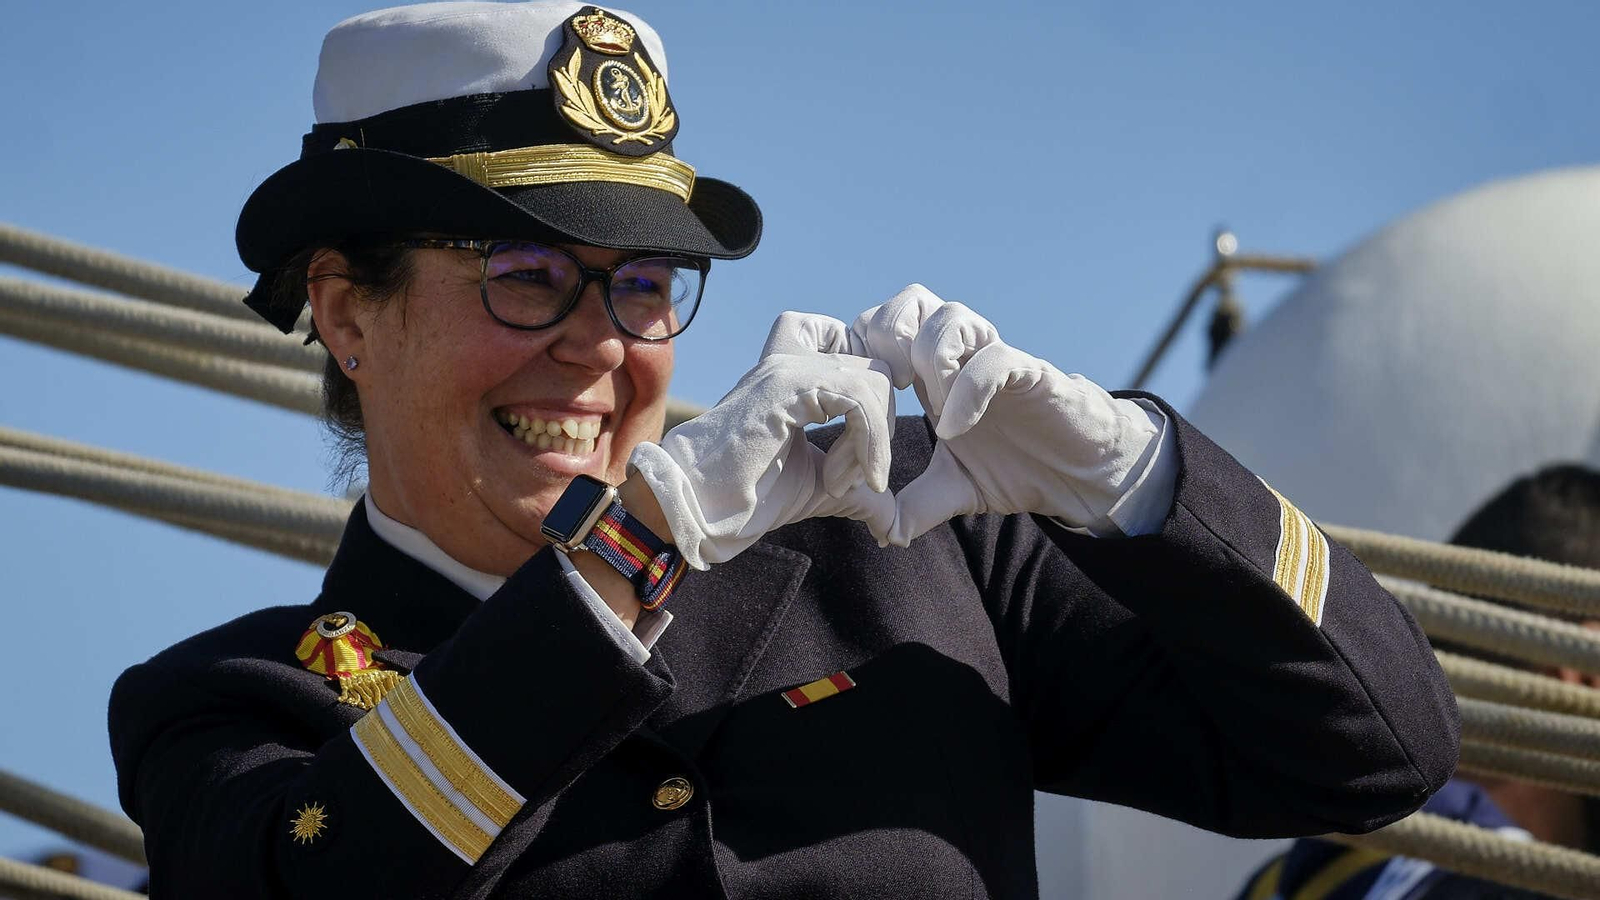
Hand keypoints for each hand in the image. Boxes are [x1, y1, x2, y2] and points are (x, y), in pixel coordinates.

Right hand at [628, 312, 896, 568]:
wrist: (695, 509)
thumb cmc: (746, 497)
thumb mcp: (817, 488)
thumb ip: (857, 488)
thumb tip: (895, 522)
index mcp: (796, 373)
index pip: (857, 349)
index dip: (877, 396)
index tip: (868, 450)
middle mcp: (792, 361)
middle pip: (876, 369)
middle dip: (881, 429)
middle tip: (857, 478)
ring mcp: (788, 369)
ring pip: (873, 383)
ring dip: (873, 441)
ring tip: (842, 482)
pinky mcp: (786, 388)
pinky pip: (858, 399)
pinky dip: (867, 444)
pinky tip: (841, 481)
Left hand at [851, 285, 1165, 545]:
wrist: (1083, 474)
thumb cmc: (1021, 467)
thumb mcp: (958, 491)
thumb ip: (917, 506)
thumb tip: (882, 533)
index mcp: (934, 376)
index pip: (883, 327)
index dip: (861, 351)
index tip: (857, 399)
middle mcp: (962, 359)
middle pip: (911, 303)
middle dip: (886, 339)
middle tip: (886, 390)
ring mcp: (995, 360)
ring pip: (950, 318)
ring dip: (926, 359)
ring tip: (925, 406)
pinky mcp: (1032, 372)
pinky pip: (993, 359)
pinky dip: (966, 390)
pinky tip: (955, 429)